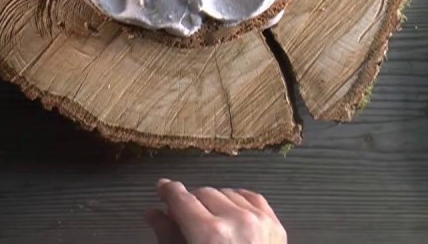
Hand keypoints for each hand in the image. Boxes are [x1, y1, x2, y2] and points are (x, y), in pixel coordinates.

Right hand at [145, 179, 285, 243]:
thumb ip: (168, 236)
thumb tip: (152, 213)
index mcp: (210, 234)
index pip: (181, 198)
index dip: (168, 191)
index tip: (162, 189)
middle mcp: (236, 221)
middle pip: (203, 193)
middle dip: (191, 203)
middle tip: (185, 219)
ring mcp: (259, 220)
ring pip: (226, 193)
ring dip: (214, 203)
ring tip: (210, 222)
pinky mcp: (275, 224)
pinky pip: (250, 197)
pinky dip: (237, 201)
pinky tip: (230, 214)